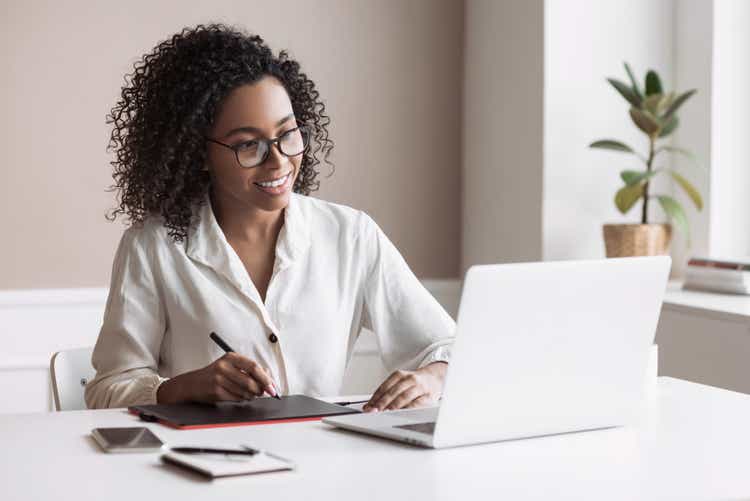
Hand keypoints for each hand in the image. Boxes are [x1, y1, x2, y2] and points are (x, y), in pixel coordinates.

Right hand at [157, 353, 277, 403]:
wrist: (191, 384)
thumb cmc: (214, 374)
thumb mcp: (230, 365)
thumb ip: (248, 369)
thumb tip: (268, 377)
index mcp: (230, 357)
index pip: (253, 366)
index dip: (265, 377)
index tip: (272, 386)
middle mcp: (224, 366)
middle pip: (251, 381)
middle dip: (261, 389)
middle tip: (264, 392)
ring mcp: (219, 379)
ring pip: (245, 391)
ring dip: (252, 396)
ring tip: (250, 394)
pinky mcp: (216, 391)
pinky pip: (237, 398)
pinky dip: (242, 399)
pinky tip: (239, 396)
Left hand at [363, 362, 446, 411]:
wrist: (434, 379)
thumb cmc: (413, 384)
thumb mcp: (399, 383)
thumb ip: (387, 393)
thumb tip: (370, 406)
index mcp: (400, 375)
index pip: (385, 386)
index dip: (376, 397)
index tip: (368, 407)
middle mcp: (410, 379)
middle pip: (394, 391)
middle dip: (382, 403)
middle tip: (374, 411)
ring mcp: (420, 387)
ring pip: (405, 397)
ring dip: (394, 406)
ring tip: (385, 413)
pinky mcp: (428, 396)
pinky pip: (417, 404)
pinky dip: (408, 409)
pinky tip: (401, 414)